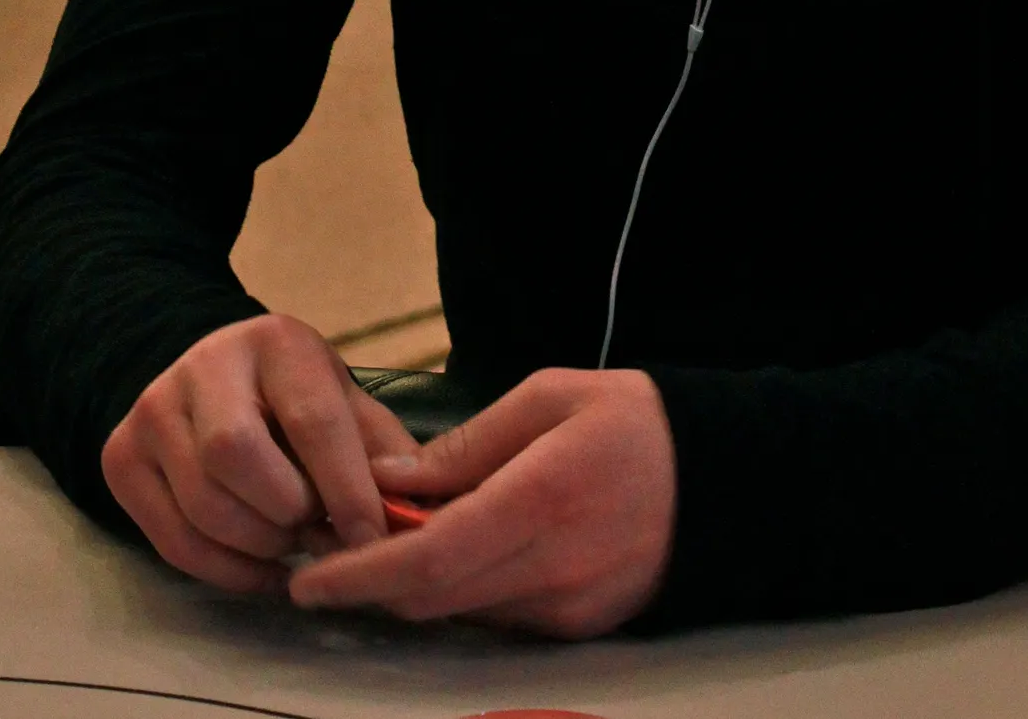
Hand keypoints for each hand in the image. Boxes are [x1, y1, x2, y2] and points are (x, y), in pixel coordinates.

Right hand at [100, 314, 418, 595]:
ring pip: (202, 506)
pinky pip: (172, 541)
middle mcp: (205, 365)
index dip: (345, 487)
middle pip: (237, 457)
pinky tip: (259, 567)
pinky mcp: (122, 457)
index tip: (370, 538)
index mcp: (276, 341)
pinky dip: (225, 571)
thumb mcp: (344, 400)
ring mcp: (154, 410)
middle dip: (288, 511)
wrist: (212, 375)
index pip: (311, 419)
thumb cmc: (294, 395)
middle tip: (315, 528)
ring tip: (289, 539)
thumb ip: (381, 451)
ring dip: (259, 546)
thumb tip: (411, 513)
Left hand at [290, 367, 676, 638]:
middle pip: (431, 600)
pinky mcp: (578, 629)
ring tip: (390, 542)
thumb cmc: (630, 420)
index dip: (358, 575)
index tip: (308, 579)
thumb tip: (389, 478)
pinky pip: (497, 619)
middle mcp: (549, 568)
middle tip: (330, 553)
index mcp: (538, 499)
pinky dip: (463, 592)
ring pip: (459, 614)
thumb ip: (466, 444)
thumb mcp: (547, 397)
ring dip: (416, 588)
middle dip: (373, 585)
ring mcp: (566, 608)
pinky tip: (457, 552)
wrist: (719, 477)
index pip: (426, 559)